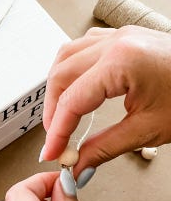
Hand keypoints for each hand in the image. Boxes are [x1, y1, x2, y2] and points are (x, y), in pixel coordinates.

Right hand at [42, 26, 170, 176]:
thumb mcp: (149, 129)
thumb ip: (105, 147)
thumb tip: (78, 165)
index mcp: (121, 62)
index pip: (72, 101)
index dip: (57, 131)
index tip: (52, 152)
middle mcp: (115, 42)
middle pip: (60, 75)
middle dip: (52, 110)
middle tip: (55, 137)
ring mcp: (118, 35)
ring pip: (66, 56)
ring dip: (57, 86)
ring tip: (59, 113)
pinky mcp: (124, 37)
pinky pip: (83, 47)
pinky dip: (72, 68)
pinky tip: (75, 84)